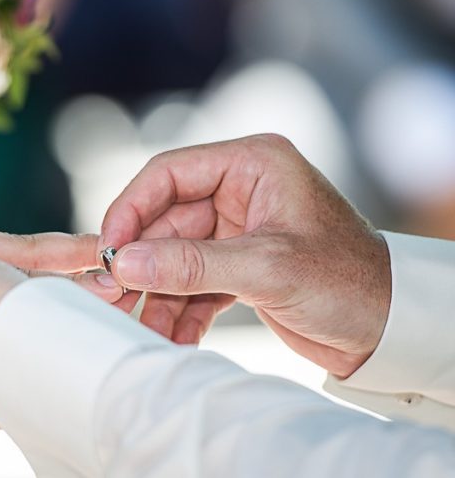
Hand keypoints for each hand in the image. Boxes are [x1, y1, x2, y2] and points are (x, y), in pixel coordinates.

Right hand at [99, 134, 390, 377]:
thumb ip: (191, 264)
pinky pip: (191, 280)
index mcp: (252, 163)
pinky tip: (171, 336)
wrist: (392, 329)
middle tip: (111, 295)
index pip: (168, 173)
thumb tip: (124, 263)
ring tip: (139, 325)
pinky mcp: (237, 264)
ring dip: (155, 292)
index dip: (130, 209)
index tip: (108, 248)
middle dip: (140, 262)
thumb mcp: (267, 269)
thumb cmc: (350, 282)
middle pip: (164, 219)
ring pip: (172, 255)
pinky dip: (179, 309)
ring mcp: (237, 228)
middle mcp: (240, 189)